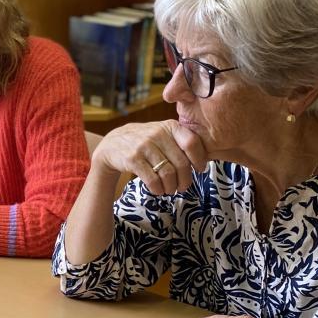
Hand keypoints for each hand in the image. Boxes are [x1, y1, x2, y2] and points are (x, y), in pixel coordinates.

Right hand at [92, 120, 208, 195]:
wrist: (113, 144)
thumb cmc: (145, 142)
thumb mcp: (163, 134)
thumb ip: (181, 141)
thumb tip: (204, 161)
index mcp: (170, 126)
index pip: (192, 143)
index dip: (199, 160)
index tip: (199, 170)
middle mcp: (158, 134)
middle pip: (181, 163)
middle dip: (185, 180)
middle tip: (182, 187)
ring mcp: (144, 146)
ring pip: (168, 174)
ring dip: (171, 187)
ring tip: (169, 190)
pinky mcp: (133, 159)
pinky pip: (152, 179)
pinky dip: (158, 189)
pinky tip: (158, 190)